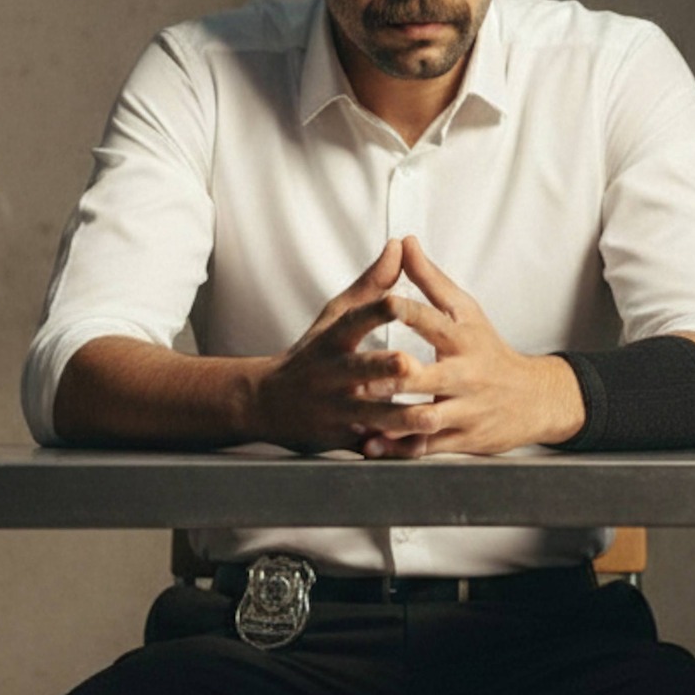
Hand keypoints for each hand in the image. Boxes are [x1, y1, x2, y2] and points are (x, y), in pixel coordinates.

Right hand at [249, 239, 414, 450]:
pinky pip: (366, 443)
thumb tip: (400, 244)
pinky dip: (387, 447)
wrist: (265, 403)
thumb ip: (372, 285)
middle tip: (410, 365)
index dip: (375, 311)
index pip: (354, 320)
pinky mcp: (336, 438)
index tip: (397, 301)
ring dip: (399, 417)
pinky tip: (413, 449)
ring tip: (429, 417)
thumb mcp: (335, 317)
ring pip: (369, 413)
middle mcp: (331, 373)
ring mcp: (333, 408)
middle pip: (359, 369)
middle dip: (383, 369)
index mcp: (333, 339)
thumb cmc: (313, 354)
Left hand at [352, 236, 584, 457]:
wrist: (534, 398)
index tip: (381, 303)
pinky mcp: (462, 439)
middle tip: (358, 375)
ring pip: (425, 417)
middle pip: (426, 376)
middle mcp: (466, 375)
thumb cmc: (488, 349)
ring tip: (357, 416)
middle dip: (393, 376)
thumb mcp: (466, 310)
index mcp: (463, 339)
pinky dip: (397, 448)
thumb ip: (430, 279)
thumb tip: (405, 242)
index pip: (433, 321)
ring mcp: (465, 410)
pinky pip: (426, 447)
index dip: (406, 311)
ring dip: (391, 419)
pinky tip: (370, 446)